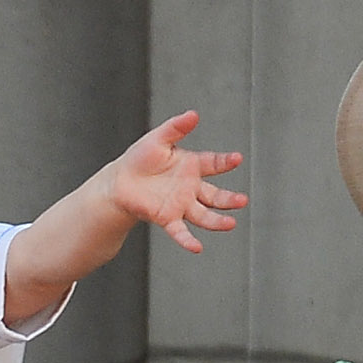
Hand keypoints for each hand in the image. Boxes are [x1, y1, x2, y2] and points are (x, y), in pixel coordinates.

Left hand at [101, 110, 246, 254]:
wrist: (119, 181)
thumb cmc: (140, 159)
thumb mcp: (158, 139)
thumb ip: (176, 128)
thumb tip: (193, 114)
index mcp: (191, 166)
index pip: (213, 164)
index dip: (225, 161)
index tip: (237, 158)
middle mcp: (190, 188)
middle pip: (215, 196)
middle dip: (229, 199)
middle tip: (242, 200)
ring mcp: (181, 205)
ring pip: (204, 215)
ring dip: (217, 221)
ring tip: (231, 224)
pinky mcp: (167, 218)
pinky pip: (180, 231)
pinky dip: (188, 240)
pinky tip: (197, 247)